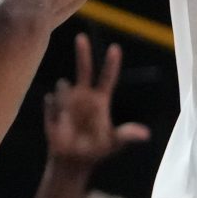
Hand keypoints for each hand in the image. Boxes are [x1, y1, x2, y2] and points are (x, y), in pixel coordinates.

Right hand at [43, 35, 150, 170]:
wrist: (74, 160)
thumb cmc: (97, 149)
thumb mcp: (114, 142)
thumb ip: (126, 135)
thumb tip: (145, 134)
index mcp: (100, 100)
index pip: (106, 78)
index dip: (111, 64)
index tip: (115, 48)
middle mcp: (83, 96)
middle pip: (83, 70)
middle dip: (83, 54)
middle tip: (81, 37)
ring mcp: (67, 102)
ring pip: (63, 88)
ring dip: (65, 96)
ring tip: (70, 117)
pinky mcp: (52, 111)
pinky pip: (51, 104)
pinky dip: (53, 109)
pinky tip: (58, 119)